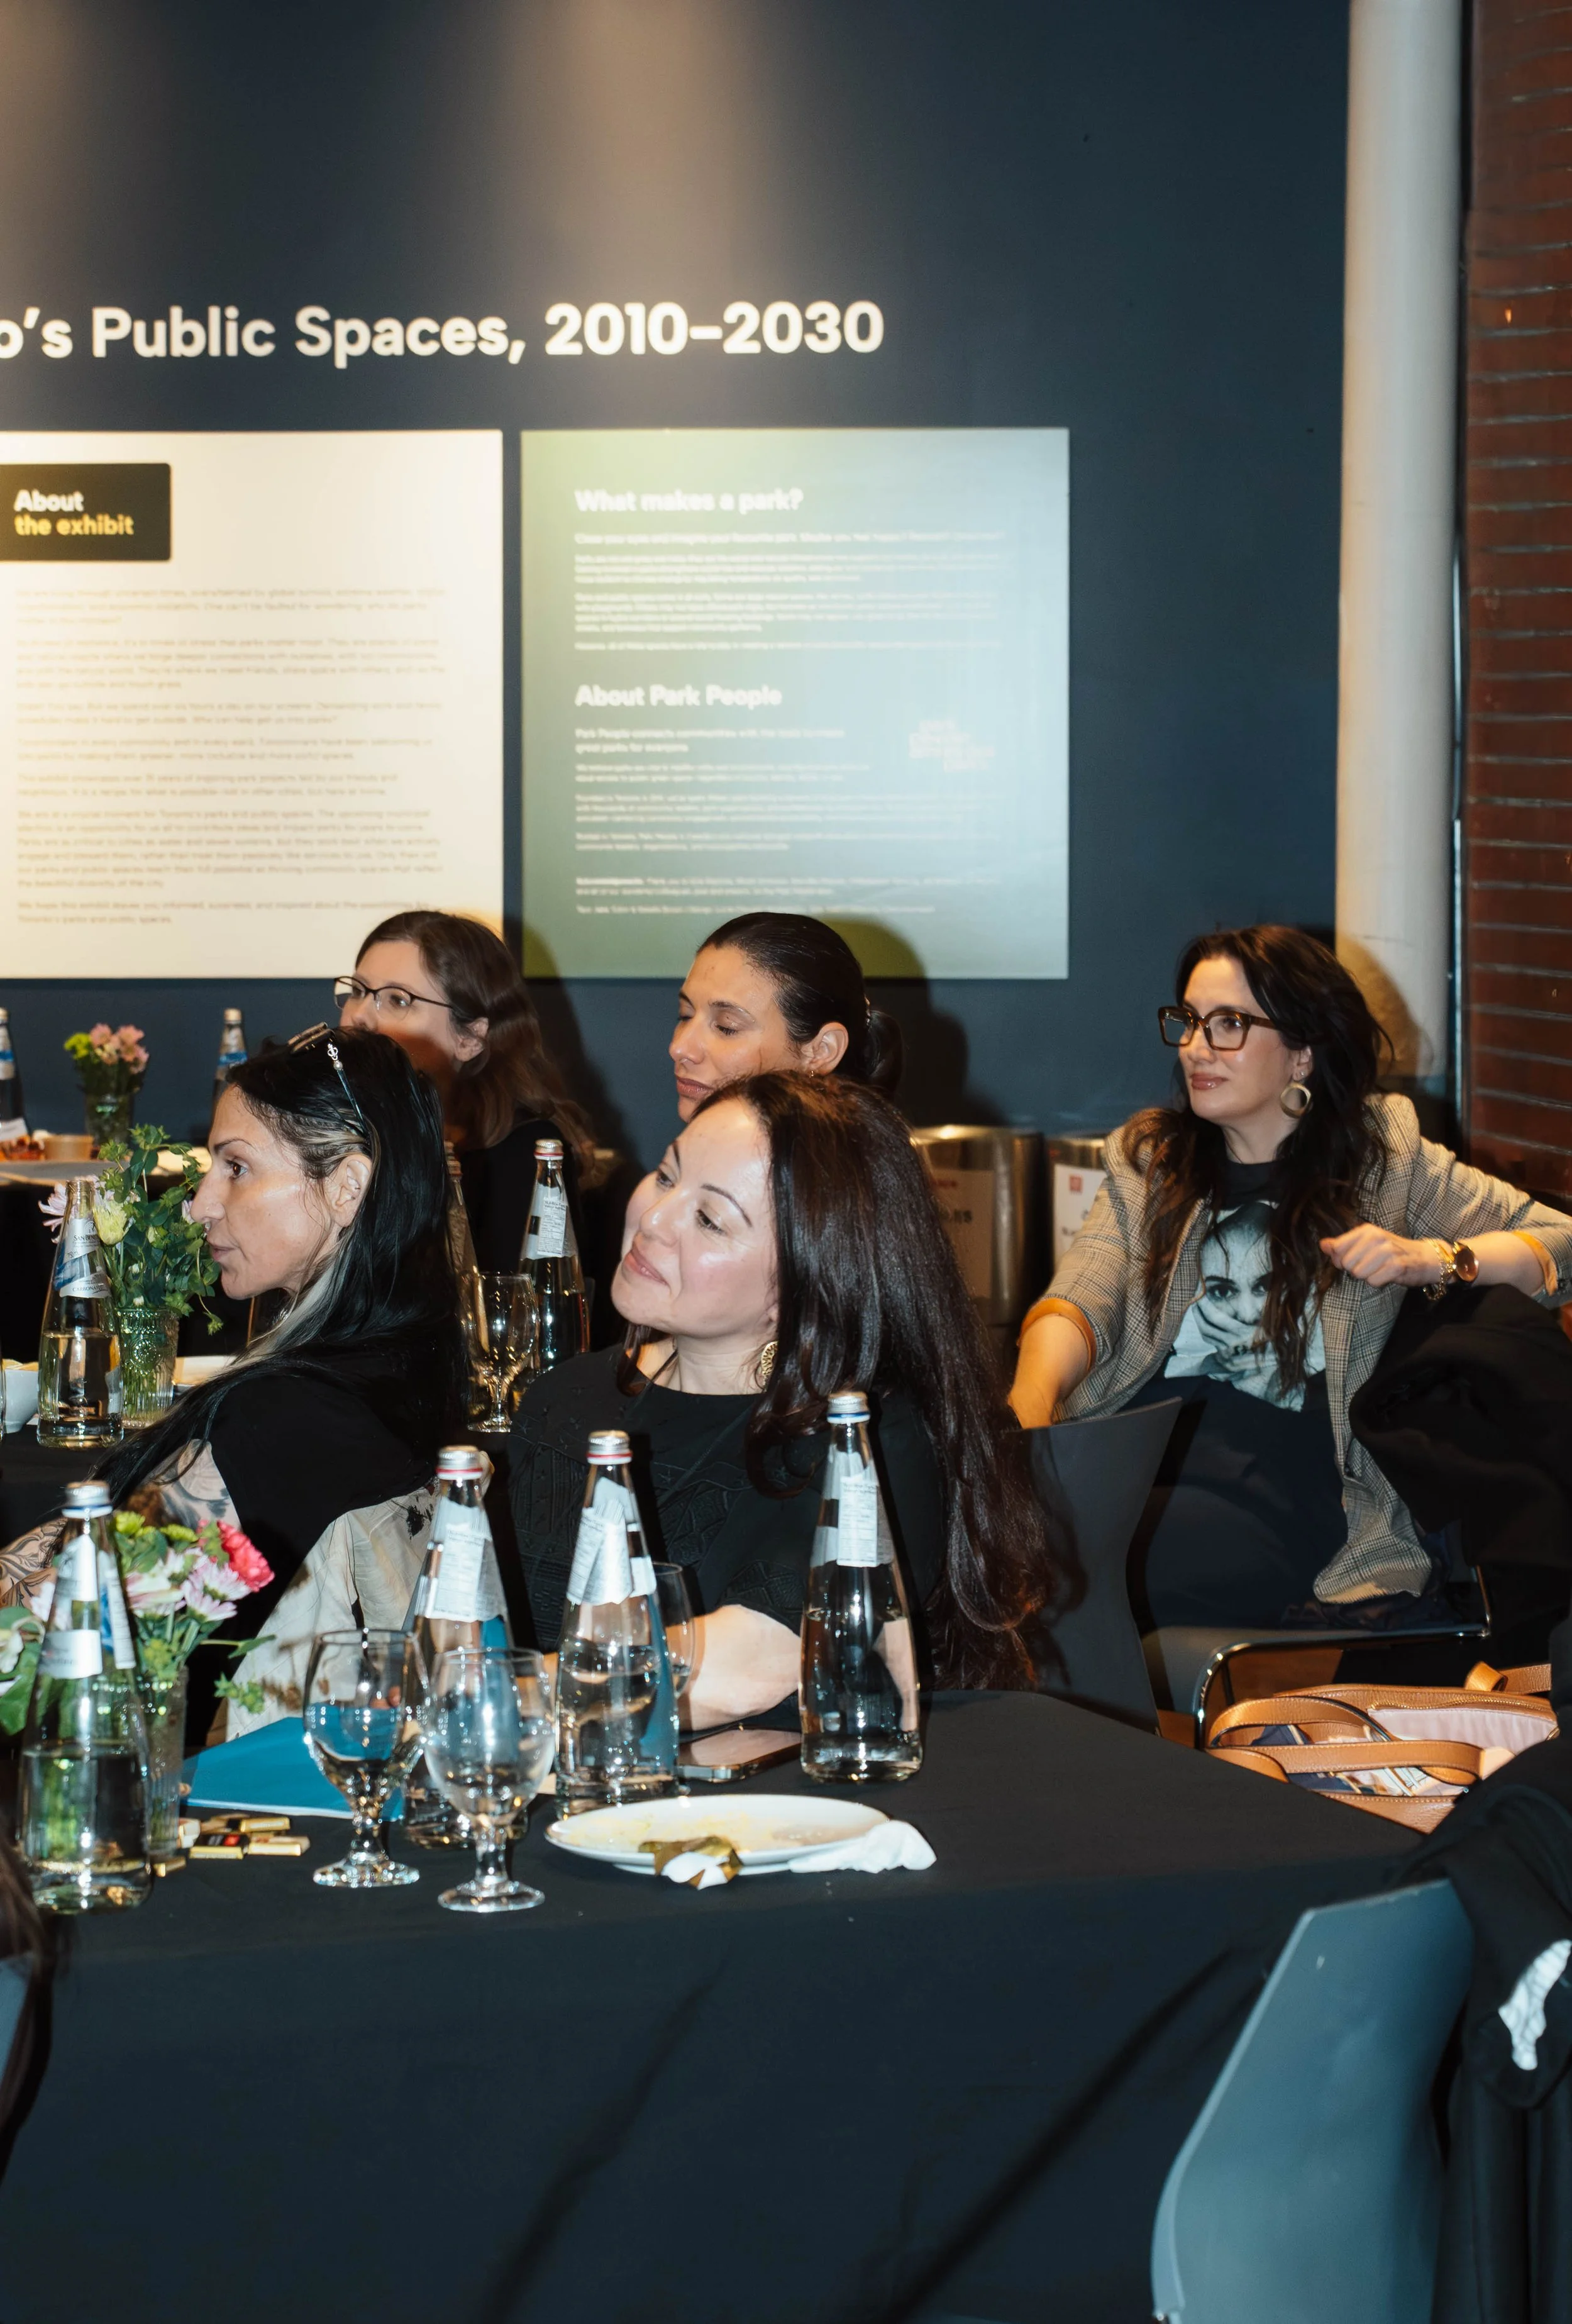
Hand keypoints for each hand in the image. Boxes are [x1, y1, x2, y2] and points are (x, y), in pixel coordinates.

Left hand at [1319, 1224, 1447, 1287]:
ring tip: (1380, 1269)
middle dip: (1356, 1269)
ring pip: (1359, 1274)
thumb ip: (1343, 1244)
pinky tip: (1388, 1275)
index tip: (1356, 1259)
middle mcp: (1376, 1237)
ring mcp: (1387, 1251)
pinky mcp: (1397, 1266)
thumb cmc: (1392, 1251)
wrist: (1425, 1257)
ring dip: (1368, 1276)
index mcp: (1366, 1230)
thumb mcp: (1367, 1243)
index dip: (1342, 1260)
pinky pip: (1373, 1282)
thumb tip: (1323, 1245)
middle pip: (1347, 1264)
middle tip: (1372, 1265)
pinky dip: (1378, 1282)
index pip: (1337, 1249)